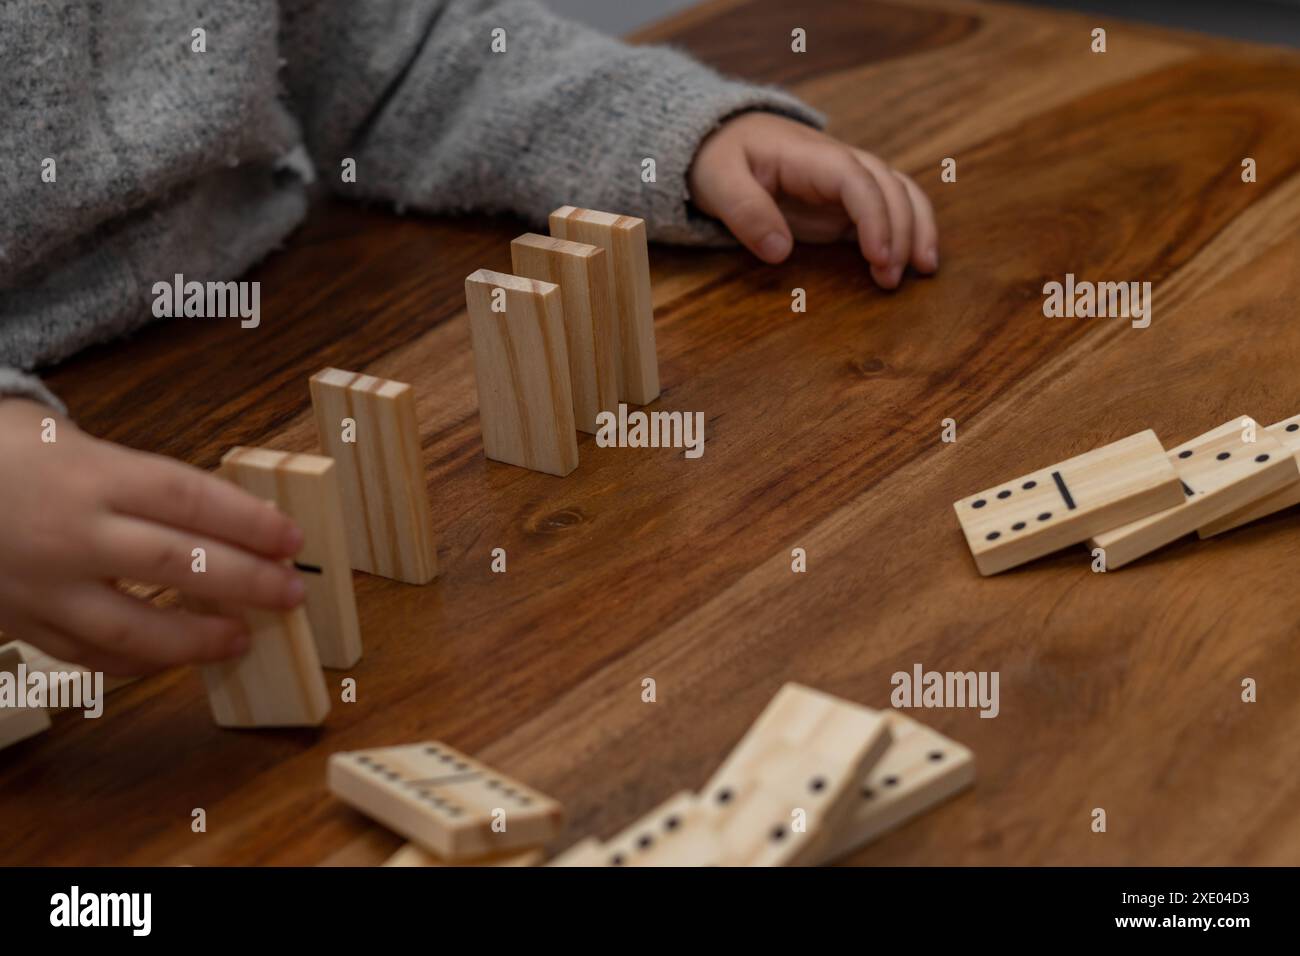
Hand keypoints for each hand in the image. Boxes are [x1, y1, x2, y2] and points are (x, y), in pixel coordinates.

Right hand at [0, 399, 305, 674]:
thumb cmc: (5, 452)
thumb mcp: (70, 440)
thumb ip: (139, 477)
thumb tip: (220, 510)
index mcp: (91, 475)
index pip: (189, 498)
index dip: (250, 521)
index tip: (291, 539)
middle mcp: (71, 533)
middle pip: (177, 563)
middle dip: (246, 581)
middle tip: (292, 591)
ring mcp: (43, 585)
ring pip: (133, 626)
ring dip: (198, 638)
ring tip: (242, 637)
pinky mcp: (19, 621)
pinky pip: (89, 655)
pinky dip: (139, 661)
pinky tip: (177, 657)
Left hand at [687, 112, 937, 288]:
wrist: (723, 140)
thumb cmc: (720, 158)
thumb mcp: (718, 181)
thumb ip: (746, 212)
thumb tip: (779, 252)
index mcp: (810, 156)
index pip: (857, 180)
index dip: (873, 216)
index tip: (877, 255)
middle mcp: (839, 164)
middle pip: (888, 188)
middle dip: (900, 232)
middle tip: (891, 278)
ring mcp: (847, 182)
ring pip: (900, 194)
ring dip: (917, 230)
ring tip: (921, 272)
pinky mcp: (846, 203)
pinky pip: (891, 210)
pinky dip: (910, 231)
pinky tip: (915, 263)